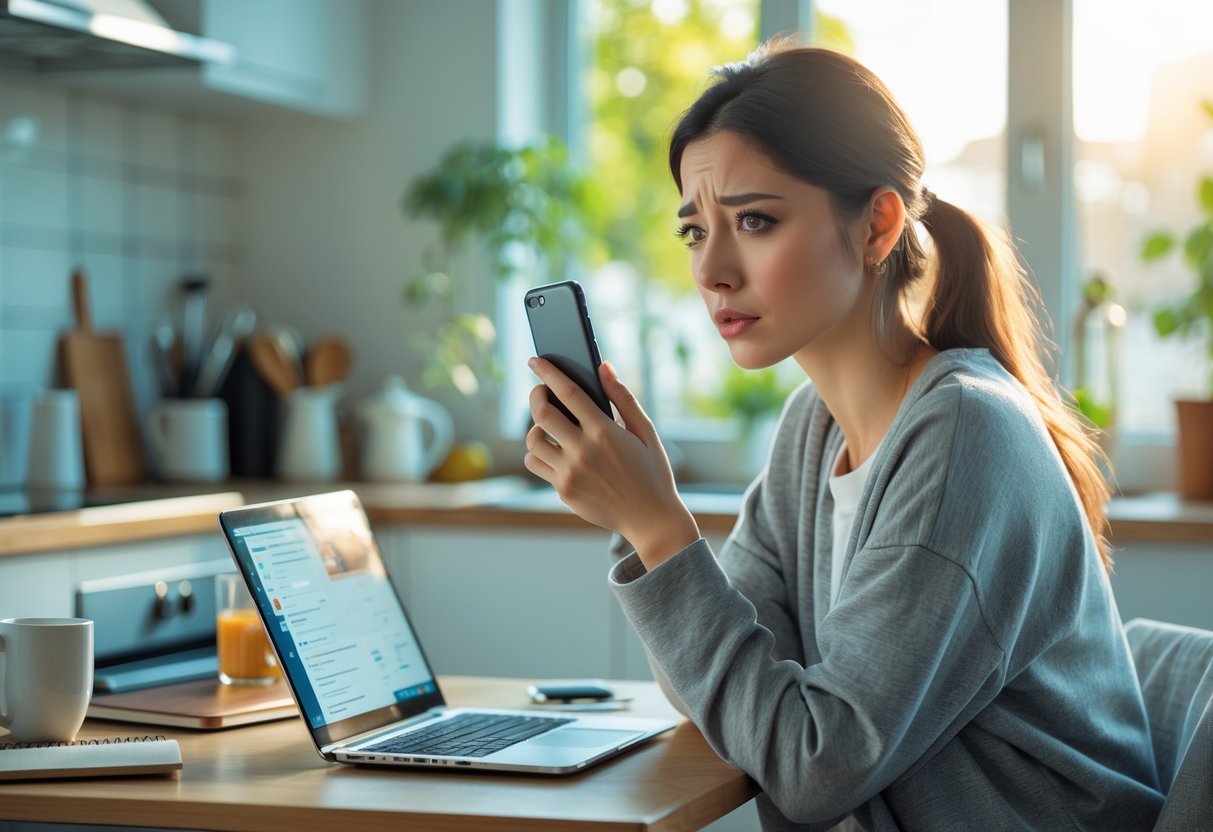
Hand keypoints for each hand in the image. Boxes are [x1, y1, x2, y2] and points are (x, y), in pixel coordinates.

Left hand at [524, 358, 699, 569]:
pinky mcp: (563, 491)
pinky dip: (538, 452)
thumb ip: (623, 397)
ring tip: (548, 424)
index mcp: (605, 432)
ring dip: (535, 427)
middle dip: (535, 395)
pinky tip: (553, 449)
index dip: (547, 373)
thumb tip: (603, 367)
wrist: (651, 520)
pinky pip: (536, 464)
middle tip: (539, 390)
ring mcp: (570, 473)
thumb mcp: (646, 432)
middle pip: (541, 414)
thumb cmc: (652, 472)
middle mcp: (583, 452)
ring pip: (533, 441)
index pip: (568, 393)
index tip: (535, 360)